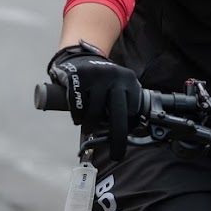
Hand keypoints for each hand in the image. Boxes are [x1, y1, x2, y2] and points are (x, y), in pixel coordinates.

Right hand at [47, 42, 142, 160]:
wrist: (79, 56)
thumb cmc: (101, 80)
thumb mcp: (118, 85)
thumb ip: (123, 103)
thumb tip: (128, 133)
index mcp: (129, 79)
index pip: (132, 110)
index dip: (127, 126)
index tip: (124, 137)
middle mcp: (114, 76)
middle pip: (118, 114)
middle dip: (117, 138)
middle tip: (117, 155)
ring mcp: (96, 76)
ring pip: (94, 113)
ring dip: (90, 125)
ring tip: (88, 125)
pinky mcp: (77, 77)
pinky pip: (78, 107)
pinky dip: (77, 117)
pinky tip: (78, 117)